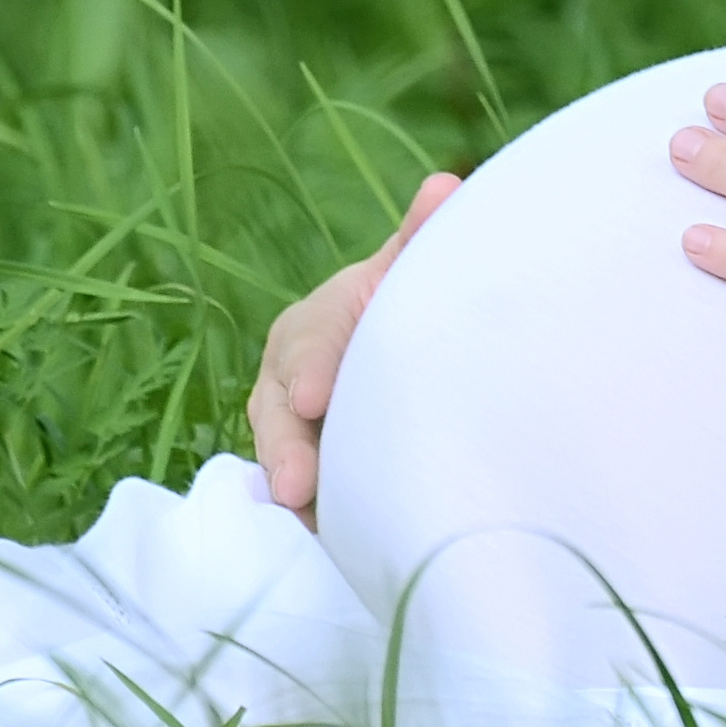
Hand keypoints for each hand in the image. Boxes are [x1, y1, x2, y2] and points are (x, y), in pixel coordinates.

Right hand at [249, 172, 459, 521]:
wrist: (384, 365)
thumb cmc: (394, 312)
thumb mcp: (403, 276)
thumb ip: (419, 238)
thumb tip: (447, 185)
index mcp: (308, 329)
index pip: (306, 347)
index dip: (310, 370)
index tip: (316, 397)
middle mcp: (285, 387)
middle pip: (278, 419)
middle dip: (286, 452)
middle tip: (299, 485)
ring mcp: (289, 439)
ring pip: (283, 464)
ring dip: (297, 494)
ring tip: (314, 522)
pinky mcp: (305, 483)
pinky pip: (302, 503)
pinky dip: (314, 521)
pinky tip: (339, 541)